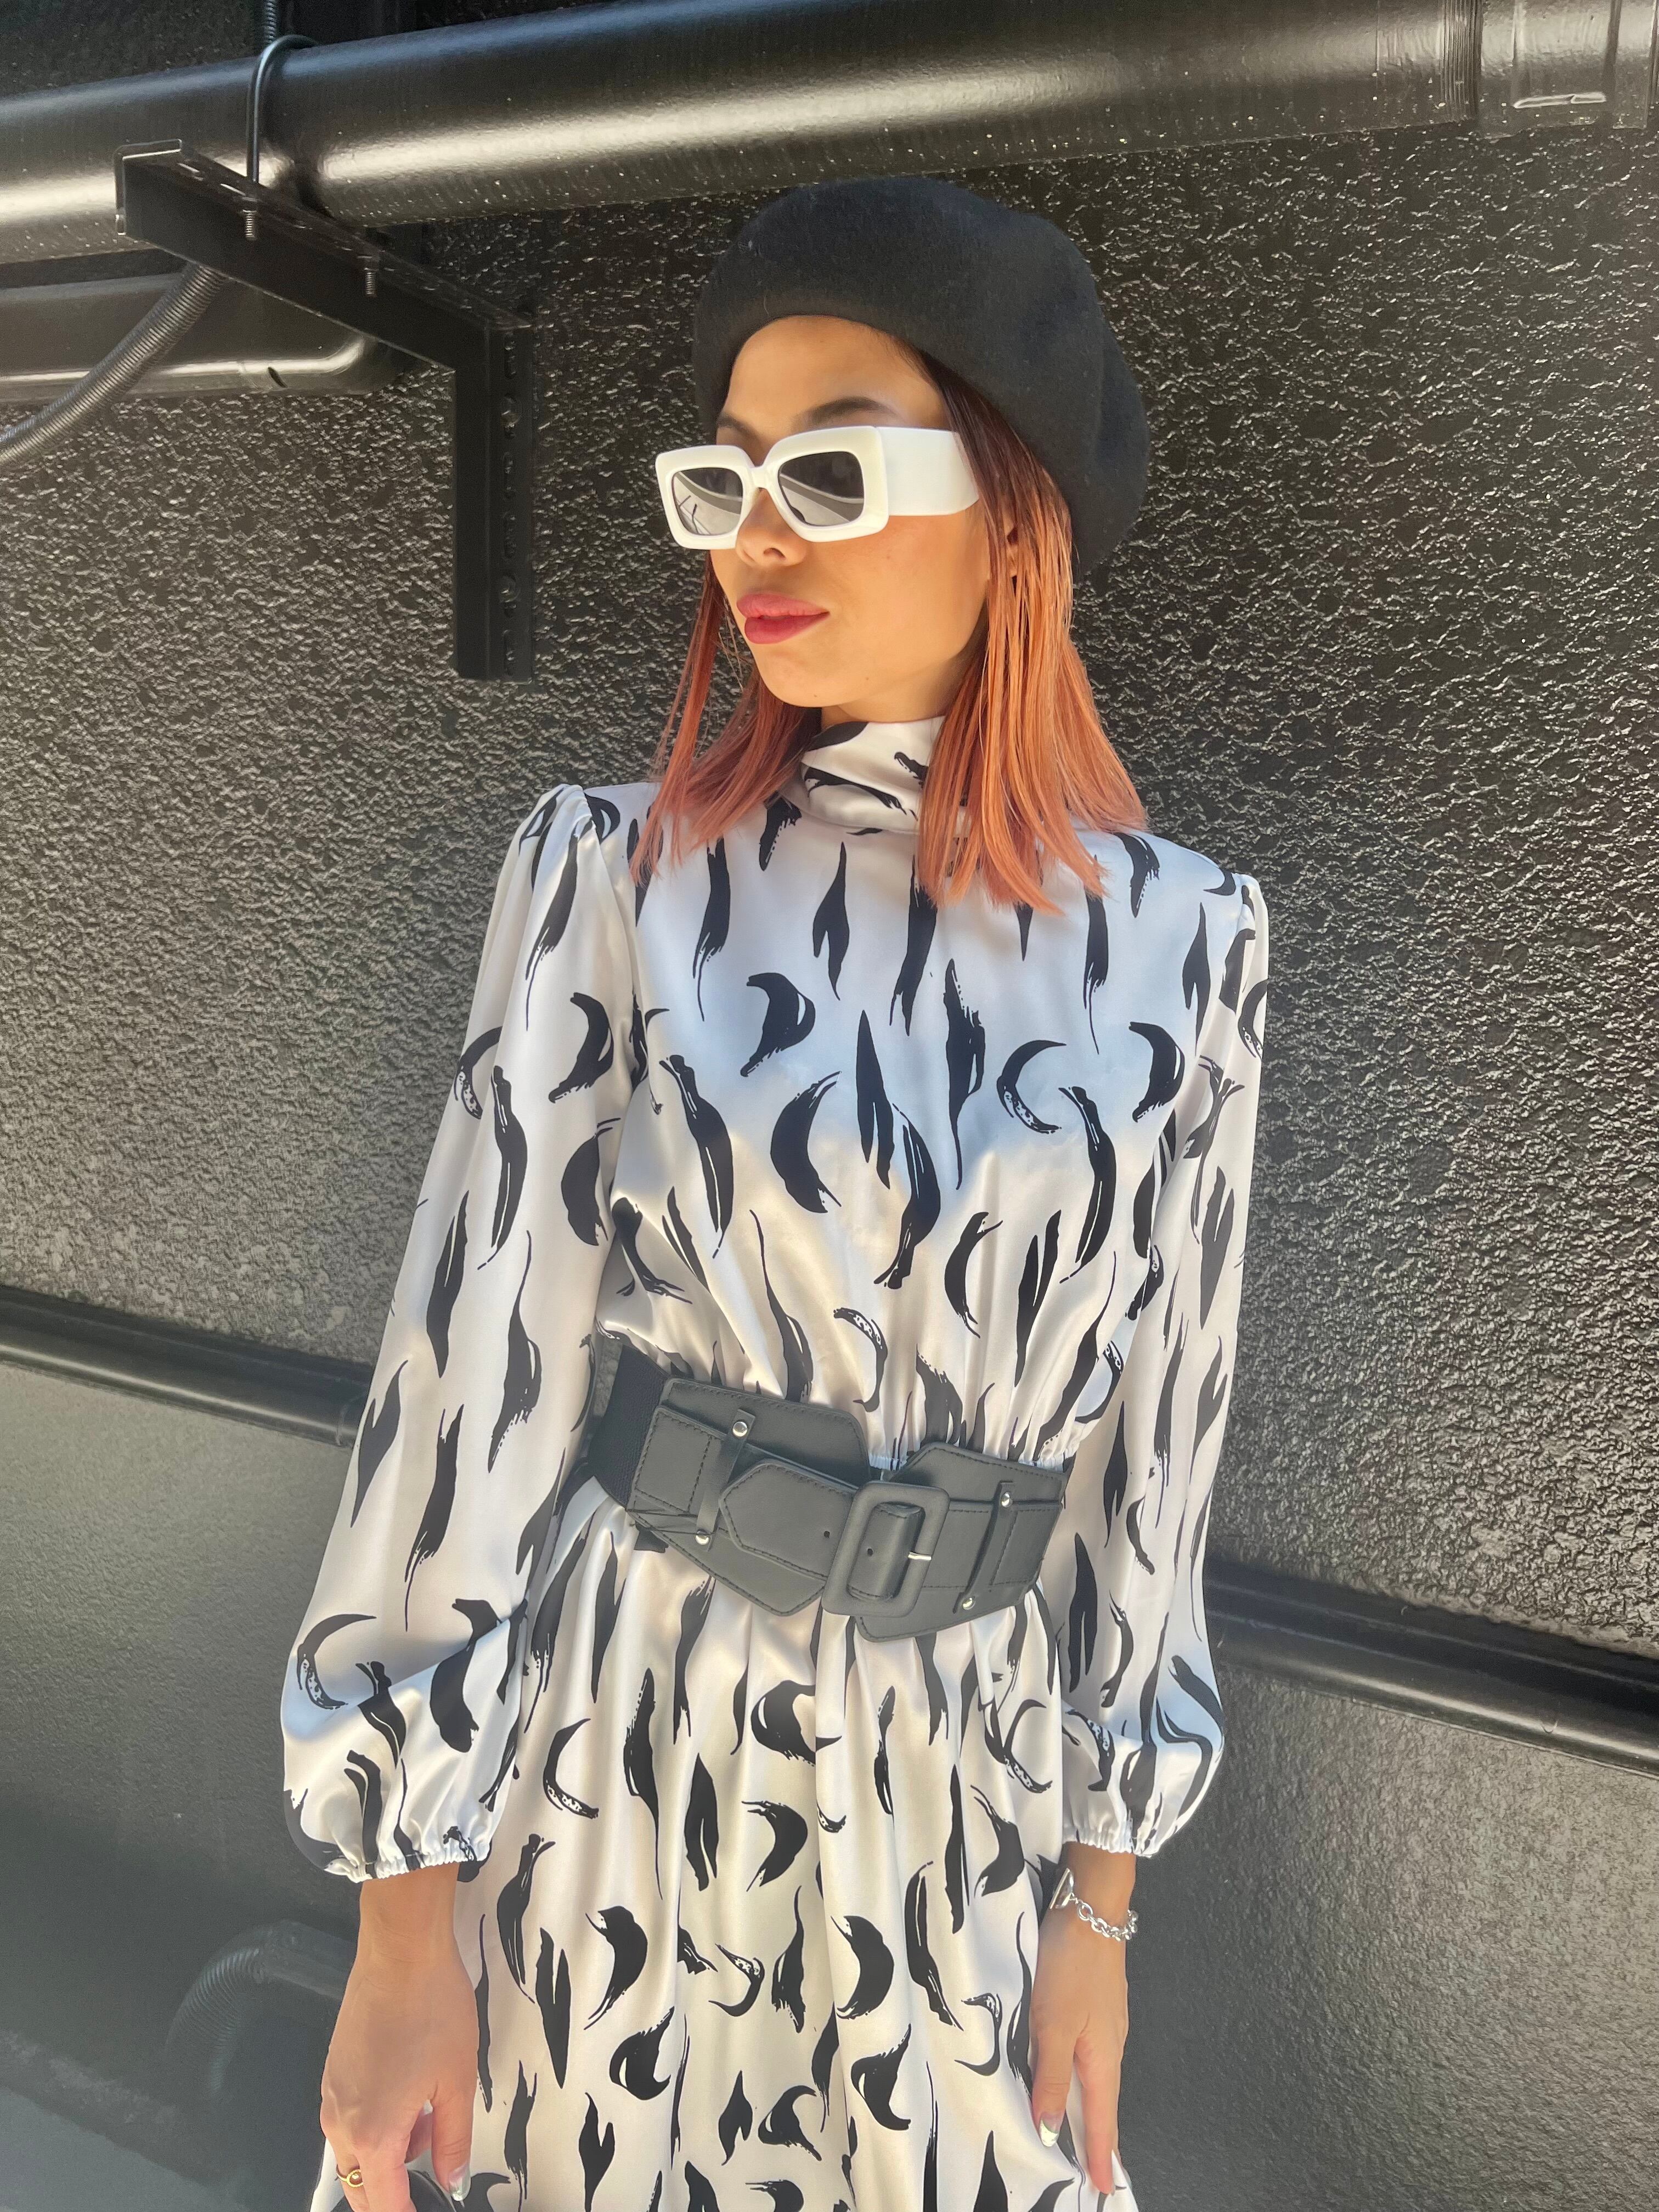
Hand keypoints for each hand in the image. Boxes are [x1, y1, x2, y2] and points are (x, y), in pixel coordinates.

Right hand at [321, 1866, 476, 2211]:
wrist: (399, 1950)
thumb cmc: (433, 2009)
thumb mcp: (457, 2081)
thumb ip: (454, 2140)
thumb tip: (452, 2180)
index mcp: (372, 2134)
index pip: (382, 2204)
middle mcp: (340, 2123)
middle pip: (359, 2186)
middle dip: (392, 2192)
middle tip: (429, 2173)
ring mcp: (331, 2095)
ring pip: (353, 2152)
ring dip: (387, 2155)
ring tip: (430, 2121)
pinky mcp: (333, 2071)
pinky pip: (349, 2120)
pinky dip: (376, 2125)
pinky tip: (409, 2096)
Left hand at [1029, 1865, 1129, 2193]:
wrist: (1092, 1909)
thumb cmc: (1071, 1967)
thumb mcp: (1052, 2023)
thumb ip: (1051, 2076)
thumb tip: (1050, 2129)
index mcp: (1101, 2058)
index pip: (1101, 2120)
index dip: (1099, 2155)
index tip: (1105, 2190)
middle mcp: (1110, 2047)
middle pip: (1104, 2104)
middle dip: (1101, 2140)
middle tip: (1098, 2173)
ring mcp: (1107, 2025)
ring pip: (1099, 2080)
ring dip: (1094, 2111)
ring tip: (1088, 2138)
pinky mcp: (1099, 2006)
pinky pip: (1094, 2058)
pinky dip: (1087, 2080)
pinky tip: (1077, 2079)